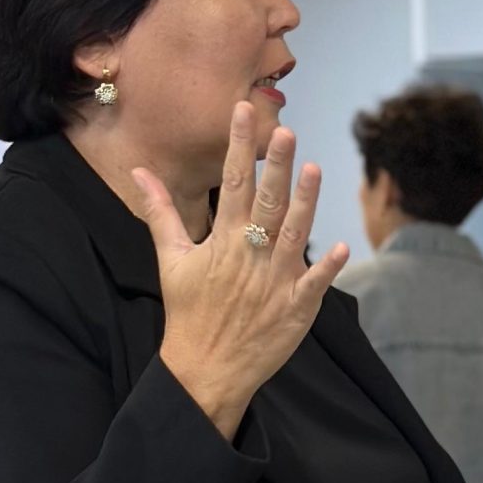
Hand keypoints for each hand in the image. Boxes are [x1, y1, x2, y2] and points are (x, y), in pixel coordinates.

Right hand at [137, 107, 349, 439]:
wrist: (204, 370)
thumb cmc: (189, 312)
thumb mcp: (171, 260)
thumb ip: (161, 212)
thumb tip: (141, 172)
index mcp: (221, 241)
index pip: (231, 184)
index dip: (239, 146)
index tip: (245, 112)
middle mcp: (249, 256)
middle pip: (266, 204)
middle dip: (276, 166)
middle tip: (286, 131)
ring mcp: (274, 282)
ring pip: (293, 235)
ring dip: (306, 203)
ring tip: (314, 169)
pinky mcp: (295, 308)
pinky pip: (314, 284)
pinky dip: (327, 266)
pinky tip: (341, 246)